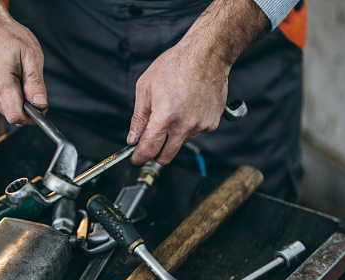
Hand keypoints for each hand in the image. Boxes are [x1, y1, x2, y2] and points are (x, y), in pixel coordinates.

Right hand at [0, 1, 47, 124]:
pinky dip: (7, 97)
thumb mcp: (31, 55)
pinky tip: (6, 79)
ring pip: (6, 110)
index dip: (31, 116)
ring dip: (16, 100)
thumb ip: (36, 83)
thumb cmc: (9, 37)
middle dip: (26, 105)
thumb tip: (41, 106)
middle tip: (27, 81)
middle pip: (13, 114)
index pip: (15, 116)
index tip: (39, 106)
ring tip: (15, 76)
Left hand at [128, 41, 229, 165]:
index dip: (138, 157)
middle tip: (149, 144)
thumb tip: (132, 138)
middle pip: (165, 157)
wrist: (206, 55)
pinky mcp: (212, 123)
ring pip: (180, 143)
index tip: (135, 158)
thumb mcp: (145, 88)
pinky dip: (188, 126)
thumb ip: (138, 118)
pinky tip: (187, 108)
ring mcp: (200, 126)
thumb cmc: (175, 65)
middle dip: (154, 154)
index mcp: (164, 118)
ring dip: (172, 136)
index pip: (148, 150)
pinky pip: (195, 132)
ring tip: (173, 111)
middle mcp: (184, 126)